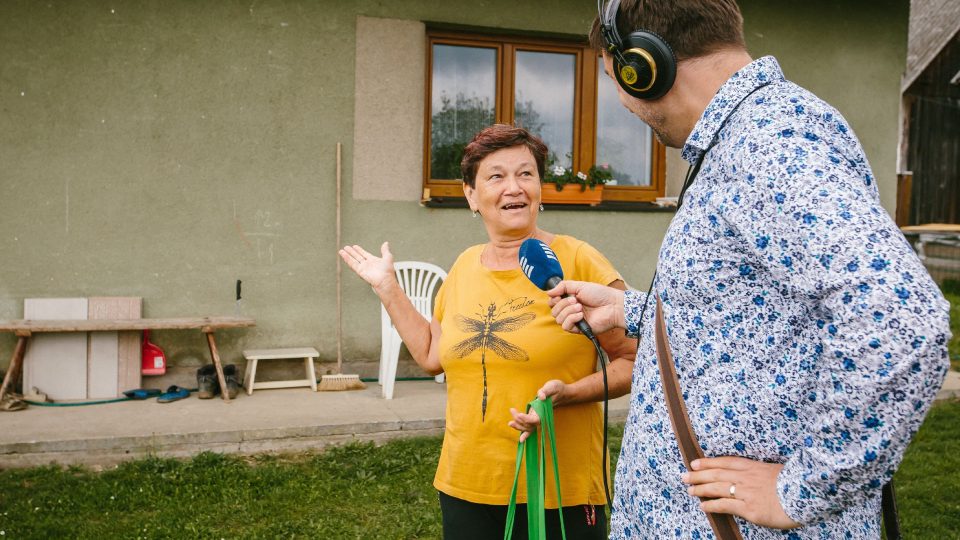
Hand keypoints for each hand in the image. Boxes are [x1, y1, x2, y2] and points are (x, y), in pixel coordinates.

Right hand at [339, 242, 395, 293]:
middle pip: (357, 257)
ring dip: (347, 255)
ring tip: (341, 250)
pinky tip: (343, 254)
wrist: (385, 281)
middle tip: (346, 247)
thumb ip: (385, 250)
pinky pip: (352, 264)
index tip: (354, 246)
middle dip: (351, 252)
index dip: (359, 250)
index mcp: (373, 261)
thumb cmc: (388, 271)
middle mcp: (367, 264)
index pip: (364, 254)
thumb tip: (386, 243)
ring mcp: (363, 268)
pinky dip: (347, 259)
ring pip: (353, 260)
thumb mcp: (388, 257)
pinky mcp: (359, 271)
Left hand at [507, 380, 564, 442]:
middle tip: (512, 411)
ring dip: (519, 427)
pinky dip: (523, 431)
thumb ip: (545, 391)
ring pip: (528, 427)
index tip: (519, 415)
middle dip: (519, 422)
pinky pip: (529, 426)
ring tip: (510, 423)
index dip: (527, 419)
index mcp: (544, 411)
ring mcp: (538, 417)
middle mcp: (541, 416)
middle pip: (530, 425)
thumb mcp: (552, 386)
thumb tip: (541, 397)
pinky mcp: (534, 416)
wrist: (560, 392)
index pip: (535, 420)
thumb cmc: (556, 388)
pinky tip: (520, 437)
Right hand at [547, 280, 623, 334]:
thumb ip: (563, 287)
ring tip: (580, 307)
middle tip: (575, 299)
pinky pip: (566, 326)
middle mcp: (571, 310)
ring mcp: (575, 320)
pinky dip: (572, 319)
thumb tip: (548, 292)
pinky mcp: (579, 329)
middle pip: (554, 311)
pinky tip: (581, 315)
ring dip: (568, 311)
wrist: (612, 305)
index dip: (553, 299)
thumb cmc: (600, 294)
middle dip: (563, 304)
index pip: (553, 303)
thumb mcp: (579, 285)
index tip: (559, 295)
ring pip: (558, 319)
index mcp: (570, 300)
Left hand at [681, 456, 799, 529]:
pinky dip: (712, 506)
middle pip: (716, 474)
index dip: (708, 462)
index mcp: (753, 467)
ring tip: (690, 490)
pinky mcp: (749, 509)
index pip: (725, 462)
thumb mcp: (776, 471)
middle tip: (684, 476)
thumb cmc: (795, 483)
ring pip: (717, 488)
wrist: (806, 494)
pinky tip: (703, 507)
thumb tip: (753, 477)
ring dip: (701, 489)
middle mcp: (746, 478)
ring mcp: (746, 493)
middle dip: (698, 475)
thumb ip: (761, 473)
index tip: (695, 462)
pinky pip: (726, 506)